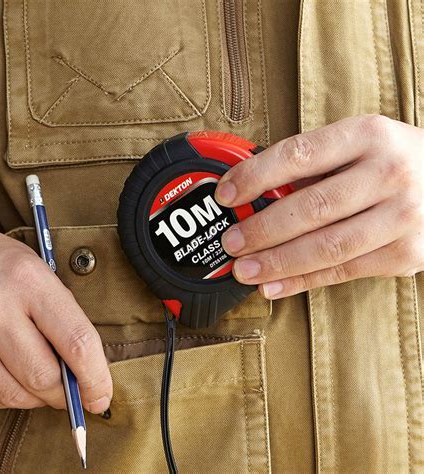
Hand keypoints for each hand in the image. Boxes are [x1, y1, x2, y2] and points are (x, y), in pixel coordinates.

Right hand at [0, 216, 111, 411]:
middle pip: (43, 376)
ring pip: (13, 393)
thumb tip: (86, 374)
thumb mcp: (43, 275)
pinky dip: (7, 397)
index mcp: (28, 280)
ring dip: (36, 398)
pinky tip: (14, 379)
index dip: (96, 378)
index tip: (101, 396)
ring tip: (43, 384)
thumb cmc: (5, 266)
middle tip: (72, 392)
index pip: (76, 342)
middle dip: (65, 394)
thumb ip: (65, 320)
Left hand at [215, 115, 423, 298]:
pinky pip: (343, 271)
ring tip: (244, 271)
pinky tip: (273, 286)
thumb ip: (314, 165)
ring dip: (278, 262)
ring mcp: (402, 216)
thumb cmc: (393, 161)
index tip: (226, 194)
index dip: (256, 176)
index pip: (299, 154)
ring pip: (327, 246)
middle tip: (231, 242)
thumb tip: (255, 192)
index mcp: (368, 136)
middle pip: (312, 207)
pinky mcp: (406, 253)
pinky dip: (302, 281)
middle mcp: (388, 173)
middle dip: (263, 229)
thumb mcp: (360, 144)